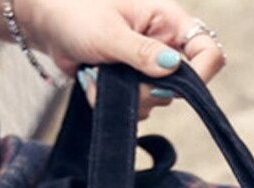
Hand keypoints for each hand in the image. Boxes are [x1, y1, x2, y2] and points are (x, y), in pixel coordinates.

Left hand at [16, 0, 225, 117]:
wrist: (46, 24)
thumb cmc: (74, 13)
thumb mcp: (109, 33)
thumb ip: (142, 53)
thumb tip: (173, 67)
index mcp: (167, 21)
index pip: (207, 50)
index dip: (200, 74)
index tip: (173, 86)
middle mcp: (164, 44)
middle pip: (181, 85)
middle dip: (149, 90)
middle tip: (121, 77)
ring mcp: (149, 66)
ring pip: (157, 100)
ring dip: (128, 97)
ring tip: (100, 74)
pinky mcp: (133, 83)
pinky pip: (138, 108)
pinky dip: (115, 102)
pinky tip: (96, 82)